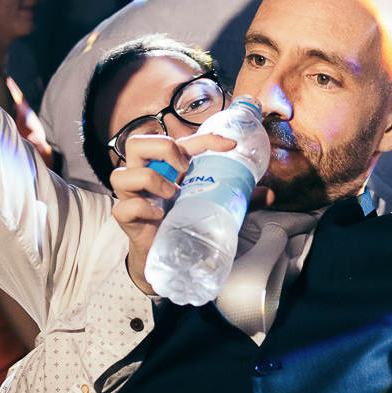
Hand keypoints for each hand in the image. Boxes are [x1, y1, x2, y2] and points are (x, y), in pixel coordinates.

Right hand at [111, 129, 235, 293]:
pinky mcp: (124, 218)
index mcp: (166, 167)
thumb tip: (270, 194)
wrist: (163, 254)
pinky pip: (124, 207)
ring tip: (171, 194)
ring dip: (150, 179)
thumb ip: (237, 199)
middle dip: (162, 147)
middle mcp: (144, 175)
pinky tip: (158, 216)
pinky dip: (141, 208)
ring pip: (121, 174)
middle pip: (136, 143)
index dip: (205, 138)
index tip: (230, 145)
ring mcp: (131, 196)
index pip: (181, 142)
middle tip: (182, 166)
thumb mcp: (212, 206)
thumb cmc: (183, 221)